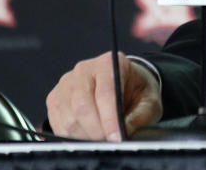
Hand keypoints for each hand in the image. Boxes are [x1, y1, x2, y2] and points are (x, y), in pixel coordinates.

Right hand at [45, 51, 162, 140]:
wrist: (126, 83)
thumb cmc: (137, 90)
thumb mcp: (149, 101)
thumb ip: (139, 117)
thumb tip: (123, 133)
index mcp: (109, 63)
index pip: (106, 92)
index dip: (110, 118)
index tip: (116, 137)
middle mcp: (84, 69)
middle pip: (82, 104)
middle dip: (96, 129)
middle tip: (108, 142)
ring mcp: (66, 83)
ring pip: (69, 116)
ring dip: (85, 134)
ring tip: (101, 139)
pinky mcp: (55, 98)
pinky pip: (58, 122)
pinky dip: (72, 135)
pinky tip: (88, 135)